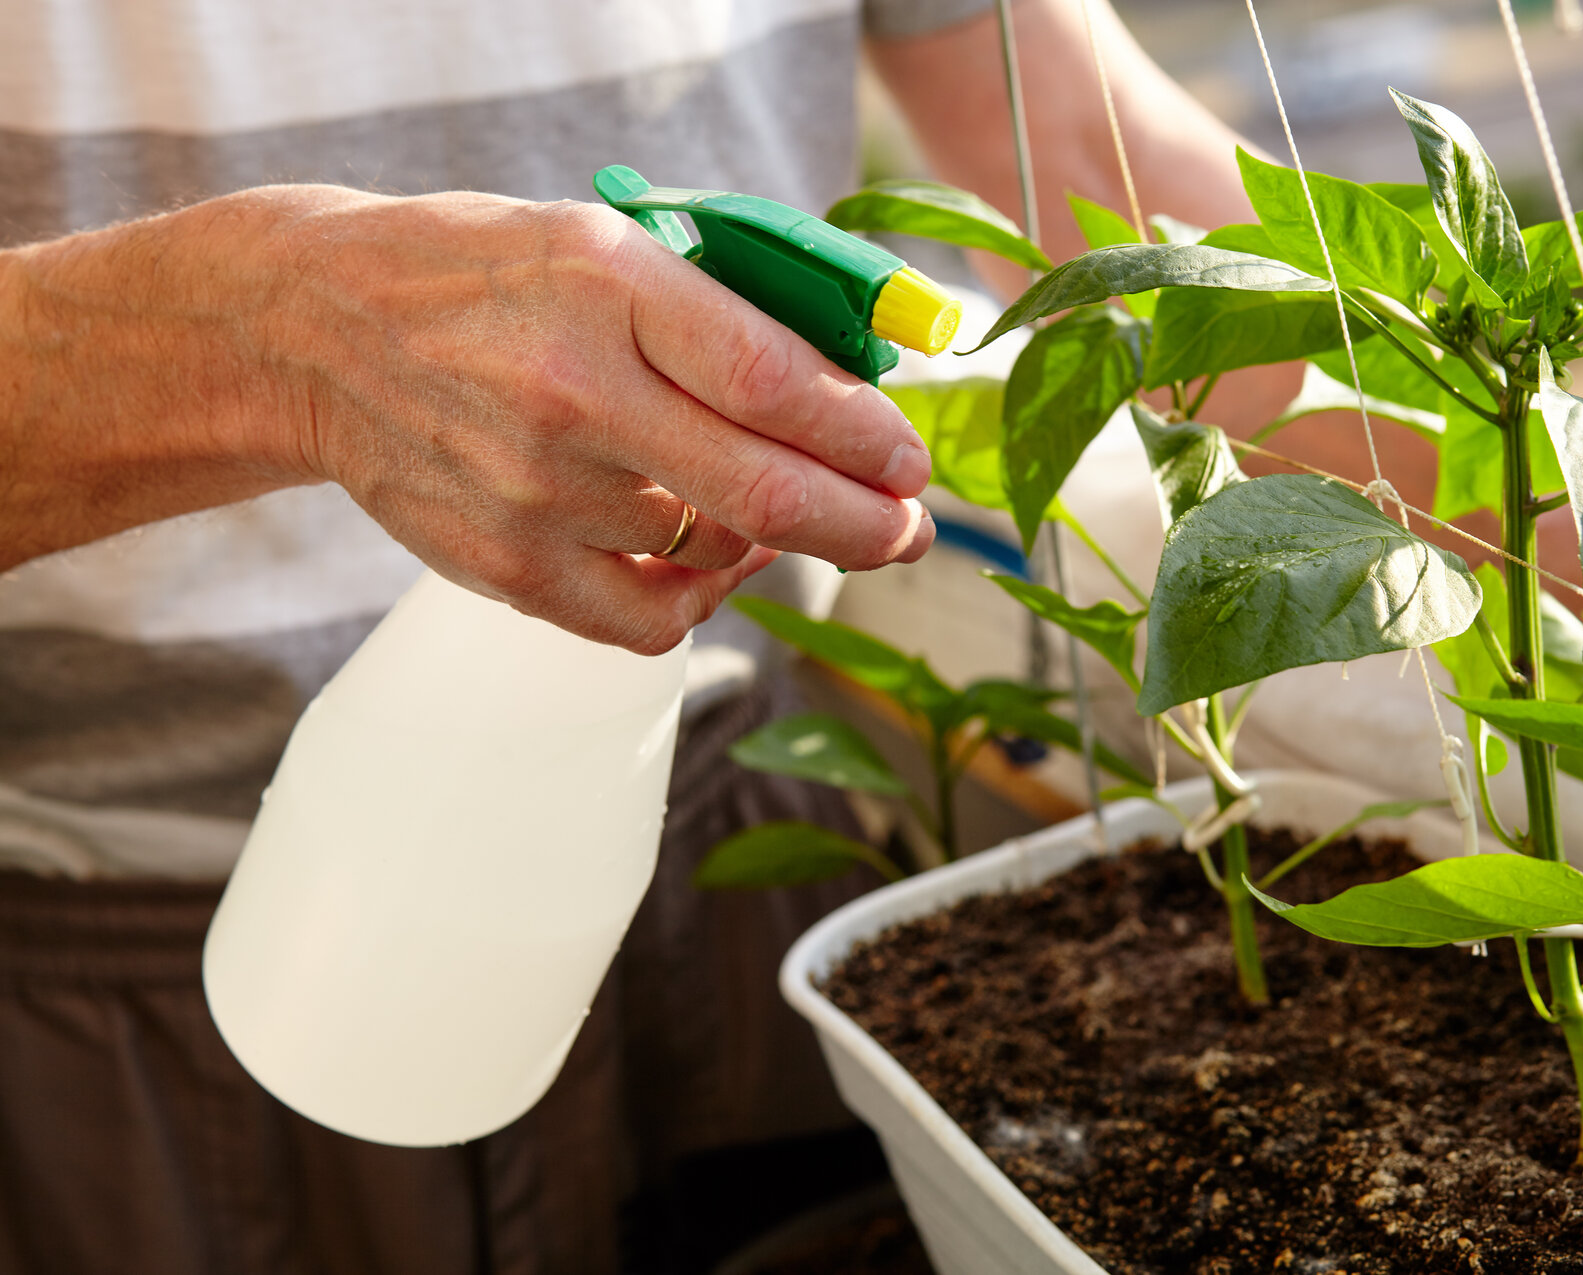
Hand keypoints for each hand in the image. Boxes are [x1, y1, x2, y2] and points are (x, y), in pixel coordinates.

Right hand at [248, 187, 932, 652]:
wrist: (313, 330)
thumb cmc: (484, 278)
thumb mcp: (603, 244)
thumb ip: (719, 314)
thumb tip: (852, 399)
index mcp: (609, 285)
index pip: (776, 378)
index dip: (865, 436)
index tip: (910, 463)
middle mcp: (571, 390)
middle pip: (765, 490)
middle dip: (865, 524)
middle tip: (906, 530)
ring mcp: (532, 489)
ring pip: (713, 550)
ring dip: (771, 540)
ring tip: (771, 508)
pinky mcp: (503, 566)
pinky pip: (649, 621)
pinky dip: (703, 598)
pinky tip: (713, 562)